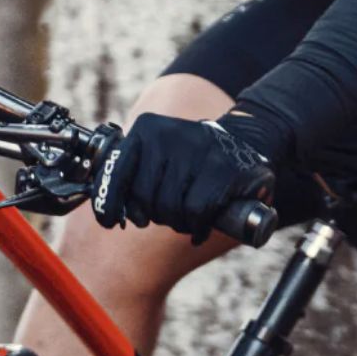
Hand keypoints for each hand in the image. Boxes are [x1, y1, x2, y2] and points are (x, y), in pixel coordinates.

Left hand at [91, 113, 274, 243]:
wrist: (248, 140)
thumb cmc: (193, 160)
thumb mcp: (160, 156)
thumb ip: (134, 178)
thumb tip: (114, 214)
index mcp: (147, 129)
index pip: (117, 170)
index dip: (108, 201)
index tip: (108, 221)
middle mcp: (169, 134)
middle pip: (145, 197)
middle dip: (154, 214)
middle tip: (168, 213)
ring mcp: (198, 150)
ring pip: (171, 207)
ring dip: (178, 222)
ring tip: (188, 216)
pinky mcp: (223, 169)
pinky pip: (196, 211)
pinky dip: (197, 226)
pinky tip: (201, 226)